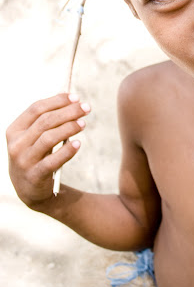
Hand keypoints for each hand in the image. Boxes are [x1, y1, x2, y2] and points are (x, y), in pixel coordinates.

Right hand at [6, 93, 89, 207]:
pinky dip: (67, 151)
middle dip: (68, 112)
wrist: (30, 190)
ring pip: (48, 138)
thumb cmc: (37, 155)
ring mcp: (24, 161)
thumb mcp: (35, 137)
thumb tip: (71, 99)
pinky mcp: (35, 176)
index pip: (36, 109)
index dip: (57, 101)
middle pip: (45, 121)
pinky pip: (53, 161)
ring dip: (69, 128)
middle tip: (86, 108)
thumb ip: (47, 119)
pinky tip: (78, 143)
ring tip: (83, 123)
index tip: (76, 97)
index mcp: (15, 130)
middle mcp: (16, 145)